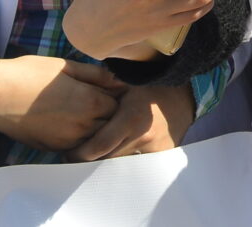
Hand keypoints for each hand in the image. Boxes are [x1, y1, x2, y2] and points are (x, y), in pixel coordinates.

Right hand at [0, 54, 123, 151]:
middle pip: (110, 124)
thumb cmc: (28, 74)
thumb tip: (120, 80)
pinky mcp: (52, 148)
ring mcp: (67, 140)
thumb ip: (96, 75)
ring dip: (96, 128)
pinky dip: (80, 138)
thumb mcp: (66, 66)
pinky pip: (76, 147)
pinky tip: (71, 124)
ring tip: (86, 112)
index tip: (112, 89)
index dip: (118, 97)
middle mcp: (82, 125)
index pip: (120, 105)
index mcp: (89, 101)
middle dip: (110, 114)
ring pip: (94, 139)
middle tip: (102, 100)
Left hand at [72, 83, 195, 161]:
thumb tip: (72, 114)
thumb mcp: (123, 86)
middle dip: (88, 161)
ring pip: (118, 165)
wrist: (183, 94)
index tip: (67, 155)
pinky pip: (135, 165)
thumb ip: (100, 99)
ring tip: (94, 156)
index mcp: (130, 119)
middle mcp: (143, 137)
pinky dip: (124, 162)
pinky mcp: (161, 156)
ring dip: (105, 162)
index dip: (78, 155)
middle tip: (74, 158)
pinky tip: (118, 155)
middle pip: (105, 160)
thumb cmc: (147, 86)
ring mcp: (154, 149)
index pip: (96, 148)